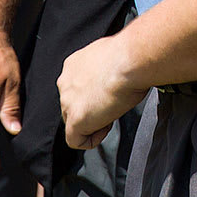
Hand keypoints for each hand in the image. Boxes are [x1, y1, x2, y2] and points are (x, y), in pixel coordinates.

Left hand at [58, 33, 145, 149]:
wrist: (131, 61)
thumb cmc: (130, 55)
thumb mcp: (111, 56)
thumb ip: (104, 67)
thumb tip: (114, 73)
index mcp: (73, 65)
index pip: (76, 87)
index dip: (93, 94)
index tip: (108, 93)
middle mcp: (65, 83)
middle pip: (72, 105)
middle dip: (92, 108)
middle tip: (112, 104)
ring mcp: (67, 102)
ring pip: (73, 122)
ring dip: (93, 121)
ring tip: (113, 111)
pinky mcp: (74, 120)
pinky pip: (76, 140)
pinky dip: (92, 139)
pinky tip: (108, 125)